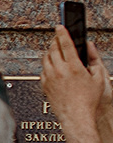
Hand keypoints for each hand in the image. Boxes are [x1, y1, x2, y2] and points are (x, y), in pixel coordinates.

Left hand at [43, 26, 107, 142]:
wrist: (76, 116)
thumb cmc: (89, 99)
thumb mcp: (99, 77)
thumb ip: (94, 59)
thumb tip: (89, 46)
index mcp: (74, 67)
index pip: (65, 43)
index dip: (62, 32)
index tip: (60, 25)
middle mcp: (59, 71)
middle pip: (53, 49)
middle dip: (55, 41)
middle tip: (58, 37)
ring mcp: (49, 78)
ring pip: (46, 58)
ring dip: (50, 51)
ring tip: (56, 50)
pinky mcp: (44, 85)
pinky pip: (43, 69)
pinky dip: (47, 64)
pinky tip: (53, 65)